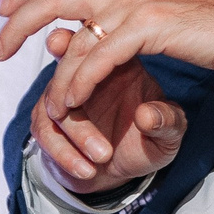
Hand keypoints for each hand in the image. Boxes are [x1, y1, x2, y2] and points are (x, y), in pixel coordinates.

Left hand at [0, 0, 213, 116]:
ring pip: (75, 37)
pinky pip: (99, 56)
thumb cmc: (210, 23)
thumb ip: (123, 9)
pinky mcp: (149, 26)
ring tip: (49, 102)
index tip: (4, 7)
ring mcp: (135, 1)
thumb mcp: (157, 8)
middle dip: (18, 22)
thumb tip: (93, 21)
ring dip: (57, 75)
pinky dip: (80, 82)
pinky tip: (73, 101)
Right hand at [30, 40, 187, 190]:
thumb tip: (146, 115)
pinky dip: (64, 153)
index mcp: (121, 62)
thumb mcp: (169, 135)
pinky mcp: (48, 117)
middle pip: (67, 70)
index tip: (79, 72)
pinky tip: (86, 170)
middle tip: (105, 148)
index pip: (98, 43)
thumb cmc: (150, 140)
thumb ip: (167, 122)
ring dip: (77, 135)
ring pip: (54, 103)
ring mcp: (64, 93)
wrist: (124, 167)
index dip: (85, 57)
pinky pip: (45, 130)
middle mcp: (88, 72)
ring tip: (103, 158)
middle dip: (81, 110)